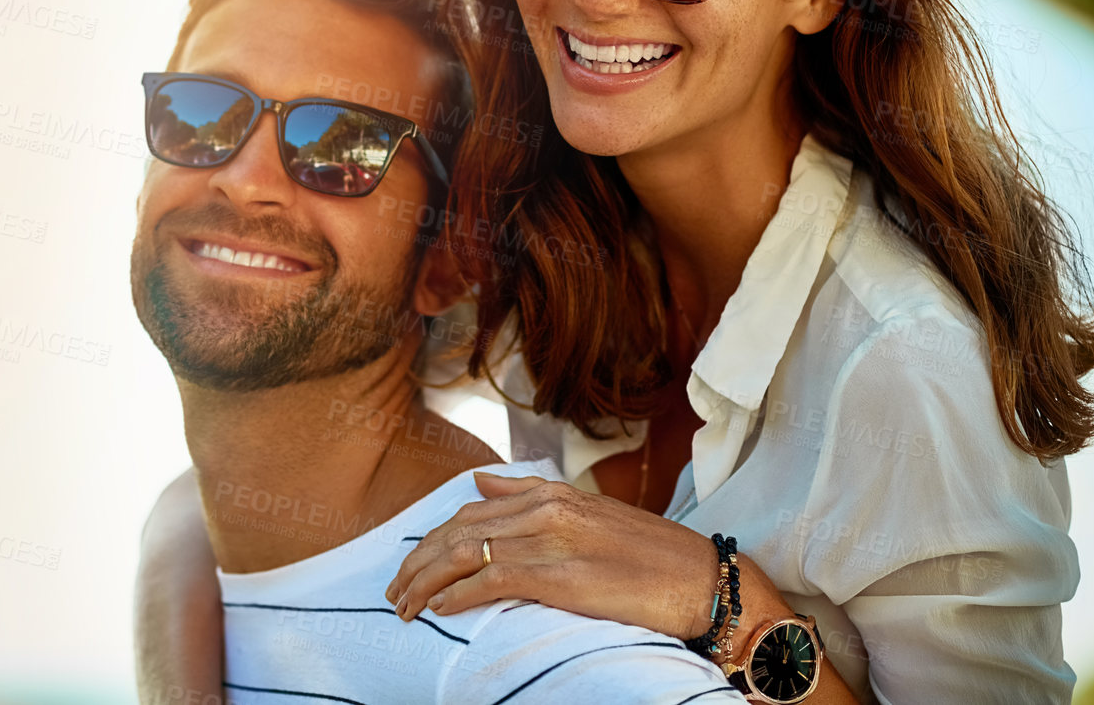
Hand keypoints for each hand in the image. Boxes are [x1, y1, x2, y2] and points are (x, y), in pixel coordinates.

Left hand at [385, 472, 729, 638]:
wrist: (701, 578)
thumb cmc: (650, 555)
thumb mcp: (588, 513)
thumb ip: (530, 496)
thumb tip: (479, 484)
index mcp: (551, 493)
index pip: (470, 512)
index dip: (432, 539)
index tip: (409, 565)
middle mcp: (546, 508)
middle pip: (459, 531)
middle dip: (417, 562)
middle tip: (393, 591)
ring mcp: (552, 539)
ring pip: (465, 554)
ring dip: (425, 582)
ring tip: (403, 606)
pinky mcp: (560, 575)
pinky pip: (490, 581)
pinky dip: (456, 594)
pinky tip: (438, 609)